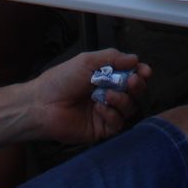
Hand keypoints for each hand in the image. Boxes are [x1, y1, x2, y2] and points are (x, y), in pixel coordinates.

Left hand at [27, 49, 149, 144]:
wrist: (42, 104)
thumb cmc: (60, 81)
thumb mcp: (86, 61)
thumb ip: (112, 58)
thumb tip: (135, 58)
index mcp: (105, 77)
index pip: (130, 75)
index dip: (140, 73)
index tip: (145, 71)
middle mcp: (108, 94)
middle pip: (135, 92)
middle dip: (137, 86)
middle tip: (132, 81)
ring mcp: (105, 112)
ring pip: (130, 108)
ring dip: (123, 100)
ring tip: (108, 95)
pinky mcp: (101, 129)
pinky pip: (118, 124)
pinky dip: (113, 114)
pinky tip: (100, 108)